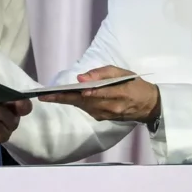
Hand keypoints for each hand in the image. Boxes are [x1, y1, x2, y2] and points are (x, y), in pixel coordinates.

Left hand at [39, 66, 158, 122]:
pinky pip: (87, 109)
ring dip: (66, 101)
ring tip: (49, 95)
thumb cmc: (134, 84)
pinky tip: (66, 97)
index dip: (78, 93)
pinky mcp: (103, 118)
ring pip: (82, 106)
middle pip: (82, 102)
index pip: (95, 93)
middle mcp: (110, 107)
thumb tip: (81, 78)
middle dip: (62, 98)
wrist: (148, 105)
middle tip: (43, 96)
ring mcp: (105, 115)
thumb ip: (102, 74)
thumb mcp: (121, 72)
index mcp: (117, 93)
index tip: (61, 92)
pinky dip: (76, 102)